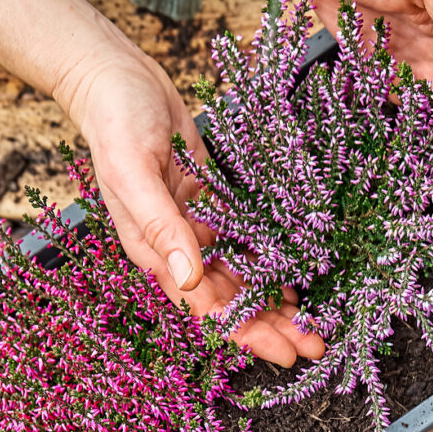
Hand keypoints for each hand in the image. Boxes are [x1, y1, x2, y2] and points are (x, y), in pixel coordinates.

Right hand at [54, 45, 324, 366]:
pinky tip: (297, 280)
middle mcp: (180, 248)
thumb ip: (161, 227)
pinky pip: (247, 242)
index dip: (247, 333)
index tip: (284, 353)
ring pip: (244, 277)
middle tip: (316, 346)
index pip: (207, 306)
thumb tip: (189, 280)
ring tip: (315, 324)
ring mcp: (198, 226)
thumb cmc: (115, 122)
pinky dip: (271, 263)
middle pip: (232, 300)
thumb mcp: (133, 172)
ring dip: (277, 303)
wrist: (117, 78)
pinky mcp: (214, 202)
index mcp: (155, 251)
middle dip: (273, 327)